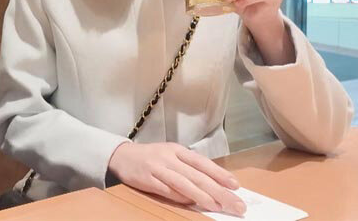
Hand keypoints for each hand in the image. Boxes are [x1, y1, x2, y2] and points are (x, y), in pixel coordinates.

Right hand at [108, 142, 245, 215]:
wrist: (121, 156)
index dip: (220, 174)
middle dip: (219, 191)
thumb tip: (212, 186)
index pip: (203, 163)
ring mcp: (158, 168)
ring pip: (184, 183)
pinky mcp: (147, 179)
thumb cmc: (151, 158)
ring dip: (203, 196)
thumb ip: (188, 168)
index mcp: (178, 150)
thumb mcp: (171, 156)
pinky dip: (180, 198)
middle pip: (198, 176)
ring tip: (218, 206)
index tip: (236, 186)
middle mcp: (169, 157)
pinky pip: (167, 190)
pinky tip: (192, 204)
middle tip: (235, 204)